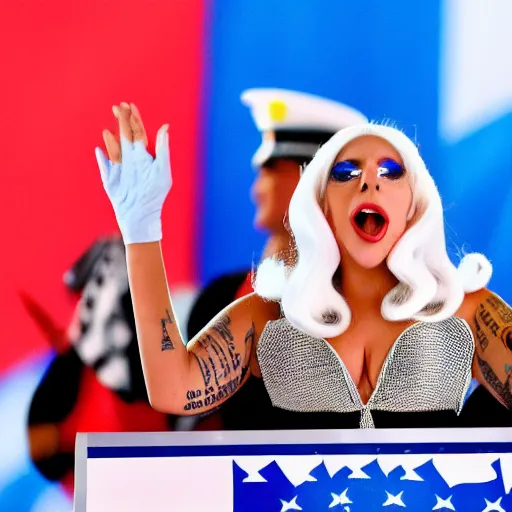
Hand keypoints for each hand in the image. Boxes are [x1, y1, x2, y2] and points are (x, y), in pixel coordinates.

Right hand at [95, 102, 171, 243]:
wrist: (141, 215)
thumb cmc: (155, 194)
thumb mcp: (162, 169)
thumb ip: (162, 148)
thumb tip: (165, 127)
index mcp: (144, 156)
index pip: (139, 132)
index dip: (134, 118)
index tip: (130, 105)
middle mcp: (132, 160)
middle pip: (125, 136)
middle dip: (122, 121)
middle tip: (117, 106)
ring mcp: (120, 169)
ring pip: (114, 149)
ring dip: (111, 139)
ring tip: (109, 130)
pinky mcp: (110, 180)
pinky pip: (104, 166)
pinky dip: (102, 157)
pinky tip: (99, 149)